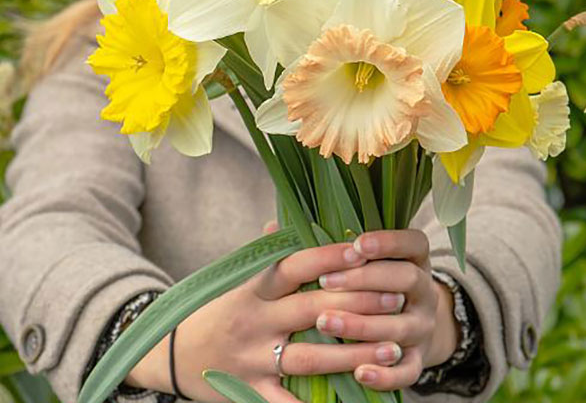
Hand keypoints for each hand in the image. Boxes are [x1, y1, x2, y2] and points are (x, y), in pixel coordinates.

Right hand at [125, 241, 407, 402]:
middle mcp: (254, 321)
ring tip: (391, 348)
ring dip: (352, 353)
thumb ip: (266, 254)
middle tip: (395, 297)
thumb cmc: (218, 309)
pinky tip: (354, 396)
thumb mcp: (238, 278)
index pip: (295, 266)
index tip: (363, 249)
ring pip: (309, 357)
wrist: (172, 354)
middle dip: (356, 303)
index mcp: (254, 288)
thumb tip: (285, 218)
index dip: (329, 256)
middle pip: (311, 308)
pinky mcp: (249, 392)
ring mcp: (252, 360)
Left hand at [315, 229, 459, 391]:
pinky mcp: (419, 361)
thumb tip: (319, 245)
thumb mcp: (379, 263)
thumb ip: (357, 255)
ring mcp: (424, 328)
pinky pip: (408, 372)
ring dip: (360, 325)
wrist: (410, 327)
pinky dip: (385, 375)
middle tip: (326, 281)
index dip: (388, 242)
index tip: (357, 244)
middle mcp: (426, 293)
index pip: (414, 243)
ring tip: (323, 322)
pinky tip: (359, 372)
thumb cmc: (379, 285)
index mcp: (418, 261)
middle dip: (364, 279)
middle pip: (406, 279)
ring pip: (400, 326)